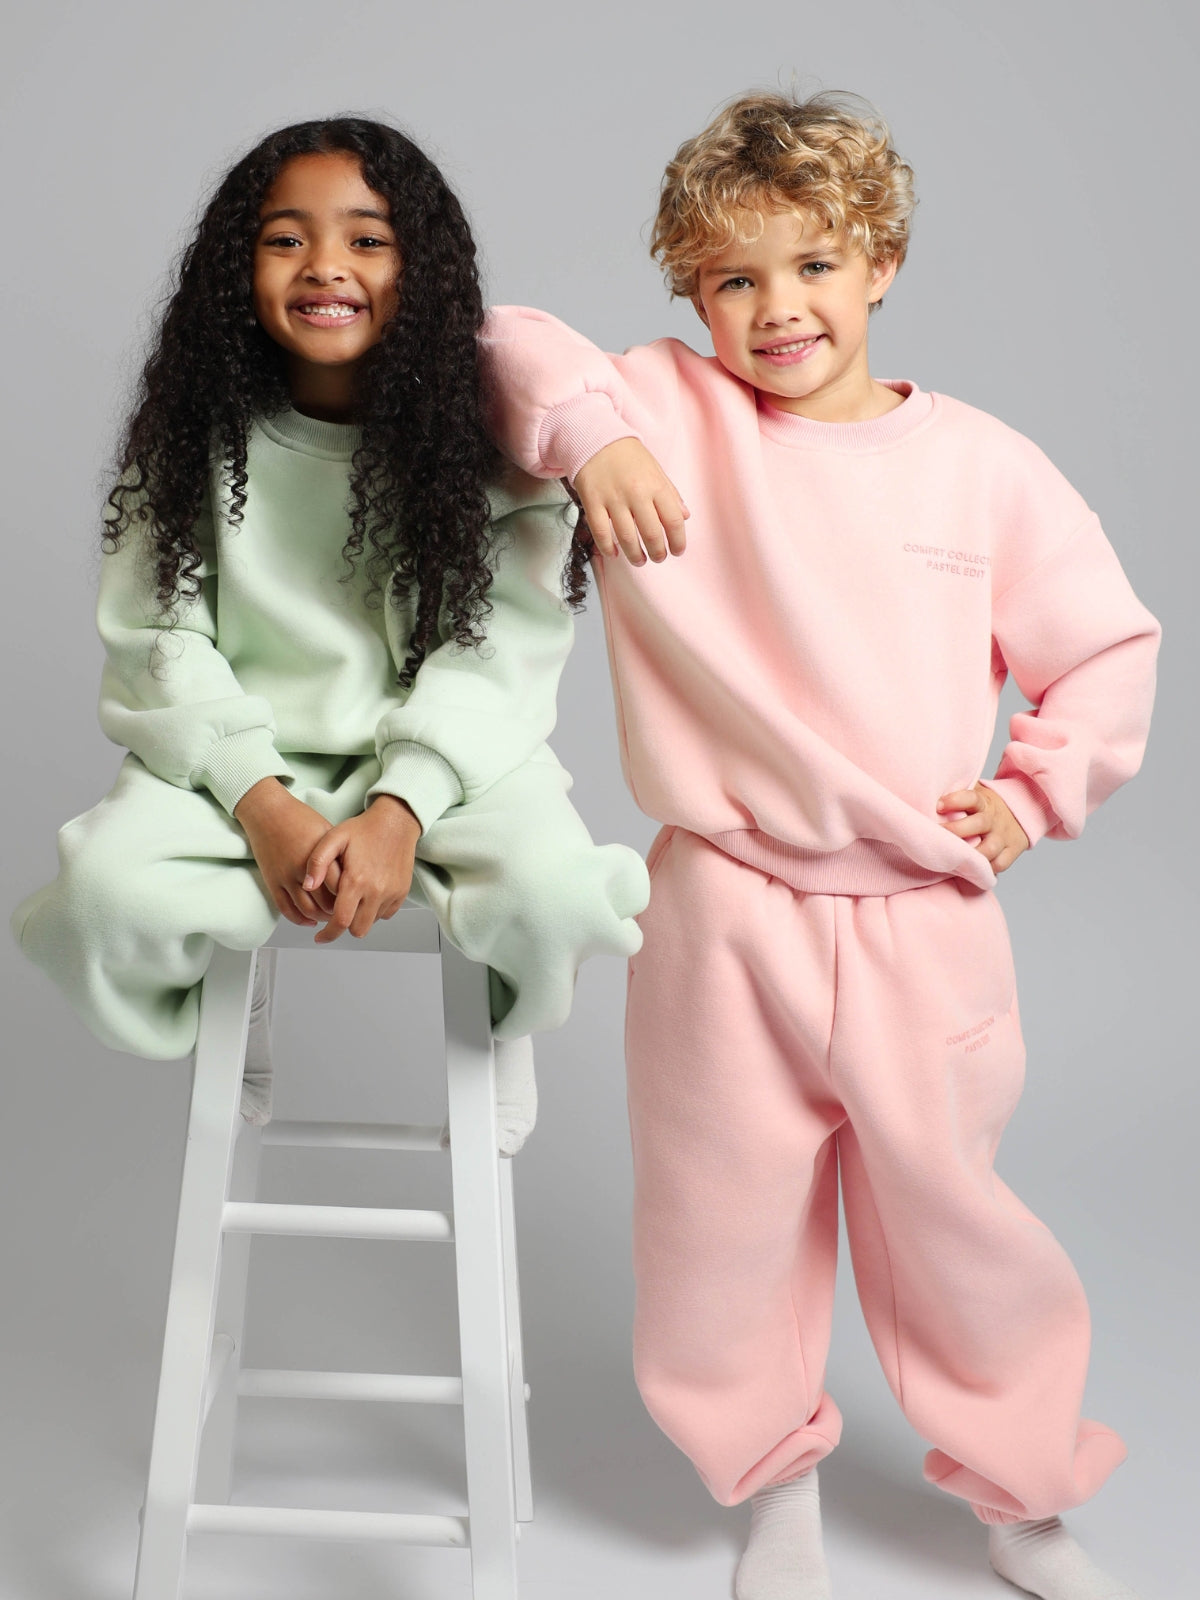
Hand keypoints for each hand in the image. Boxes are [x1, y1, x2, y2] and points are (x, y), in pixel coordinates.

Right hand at [234, 778, 340, 925]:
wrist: (268, 812)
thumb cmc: (299, 819)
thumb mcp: (328, 832)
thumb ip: (339, 856)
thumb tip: (354, 878)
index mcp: (321, 855)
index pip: (341, 887)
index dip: (350, 898)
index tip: (357, 901)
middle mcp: (303, 869)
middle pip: (325, 902)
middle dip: (338, 912)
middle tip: (346, 913)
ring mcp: (286, 877)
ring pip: (306, 910)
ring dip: (320, 917)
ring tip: (329, 917)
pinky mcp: (272, 882)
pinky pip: (286, 909)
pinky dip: (299, 919)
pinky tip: (309, 920)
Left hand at [302, 794, 421, 943]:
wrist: (397, 821)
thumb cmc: (364, 828)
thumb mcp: (333, 837)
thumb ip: (317, 862)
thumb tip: (307, 886)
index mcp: (356, 880)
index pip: (341, 921)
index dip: (328, 934)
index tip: (319, 937)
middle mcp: (377, 891)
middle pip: (358, 930)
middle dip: (344, 927)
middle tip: (335, 916)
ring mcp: (392, 893)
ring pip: (372, 923)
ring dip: (359, 918)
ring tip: (351, 900)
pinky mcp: (402, 893)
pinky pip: (385, 914)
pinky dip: (374, 910)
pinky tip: (366, 894)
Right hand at [573, 437, 688, 564]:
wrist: (597, 439)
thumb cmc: (629, 457)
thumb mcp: (656, 470)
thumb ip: (671, 494)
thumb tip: (685, 516)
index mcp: (655, 485)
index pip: (673, 520)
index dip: (678, 541)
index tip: (678, 550)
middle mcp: (636, 493)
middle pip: (651, 533)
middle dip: (658, 552)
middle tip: (658, 558)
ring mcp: (613, 498)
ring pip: (626, 537)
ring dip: (635, 555)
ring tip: (639, 560)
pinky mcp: (592, 501)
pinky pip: (600, 531)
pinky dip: (607, 547)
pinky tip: (614, 553)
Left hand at [937, 783, 1029, 873]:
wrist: (1019, 813)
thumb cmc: (984, 806)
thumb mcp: (974, 794)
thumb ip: (954, 795)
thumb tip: (923, 797)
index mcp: (983, 802)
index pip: (971, 798)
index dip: (954, 801)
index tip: (938, 806)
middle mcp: (993, 819)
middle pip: (978, 824)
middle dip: (957, 830)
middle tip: (936, 836)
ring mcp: (1003, 837)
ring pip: (989, 848)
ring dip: (970, 855)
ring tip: (951, 858)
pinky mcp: (1011, 851)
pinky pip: (999, 864)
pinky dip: (984, 870)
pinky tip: (968, 871)